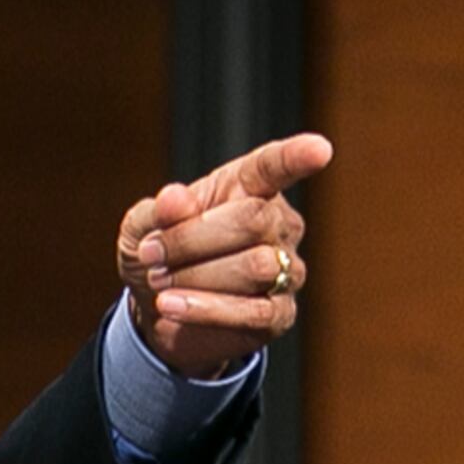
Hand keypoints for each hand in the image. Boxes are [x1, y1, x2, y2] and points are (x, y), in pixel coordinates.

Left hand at [115, 132, 332, 379]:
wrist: (156, 309)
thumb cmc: (158, 253)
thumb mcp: (144, 225)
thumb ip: (158, 210)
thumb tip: (176, 199)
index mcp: (249, 186)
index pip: (276, 165)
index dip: (297, 156)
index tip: (319, 149)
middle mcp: (278, 224)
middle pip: (254, 220)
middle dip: (192, 239)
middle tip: (151, 254)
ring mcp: (287, 270)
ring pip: (257, 267)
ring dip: (197, 276)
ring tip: (159, 281)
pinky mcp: (279, 315)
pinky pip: (254, 313)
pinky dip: (207, 310)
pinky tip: (172, 307)